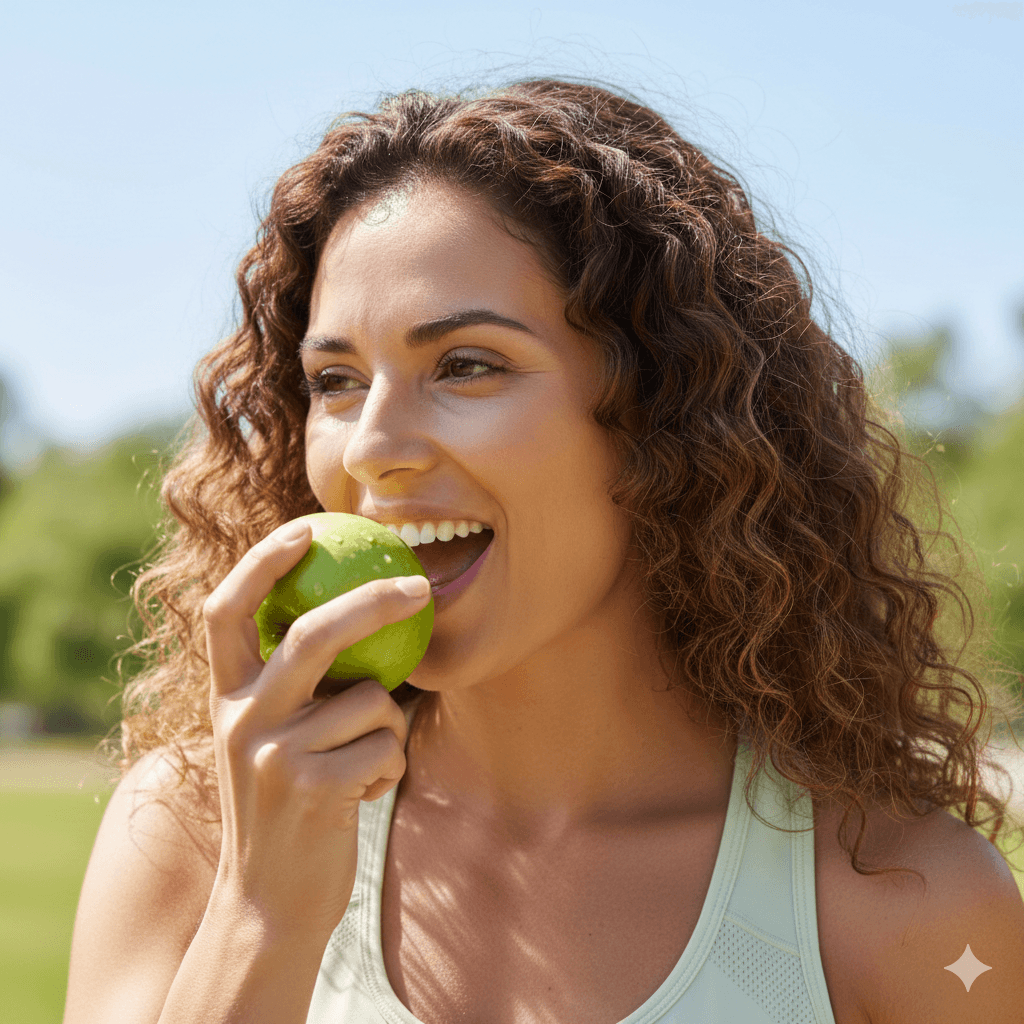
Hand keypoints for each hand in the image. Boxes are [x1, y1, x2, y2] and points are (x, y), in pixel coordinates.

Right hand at [202, 520, 430, 940]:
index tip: (307, 528)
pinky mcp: (312, 789)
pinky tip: (362, 794)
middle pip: (313, 635)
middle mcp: (240, 718)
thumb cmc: (287, 804)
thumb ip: (297, 682)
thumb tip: (361, 608)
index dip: (263, 562)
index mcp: (226, 696)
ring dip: (389, 727)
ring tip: (364, 761)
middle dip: (372, 602)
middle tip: (419, 589)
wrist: (269, 902)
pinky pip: (387, 747)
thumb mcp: (271, 737)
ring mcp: (273, 755)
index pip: (227, 610)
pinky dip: (392, 765)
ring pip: (369, 700)